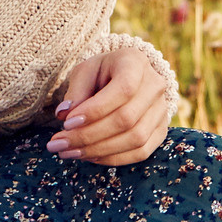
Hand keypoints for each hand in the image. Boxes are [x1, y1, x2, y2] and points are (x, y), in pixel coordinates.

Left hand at [47, 46, 173, 166]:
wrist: (126, 77)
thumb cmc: (102, 73)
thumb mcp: (85, 72)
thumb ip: (75, 91)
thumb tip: (64, 115)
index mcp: (135, 63)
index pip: (122, 90)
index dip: (95, 110)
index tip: (66, 123)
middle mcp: (155, 85)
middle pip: (127, 119)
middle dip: (89, 136)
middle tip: (59, 144)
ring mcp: (162, 110)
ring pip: (135, 139)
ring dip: (99, 150)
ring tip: (70, 152)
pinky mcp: (161, 130)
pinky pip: (141, 152)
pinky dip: (113, 158)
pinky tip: (90, 156)